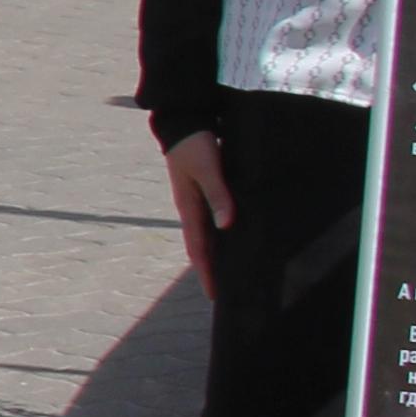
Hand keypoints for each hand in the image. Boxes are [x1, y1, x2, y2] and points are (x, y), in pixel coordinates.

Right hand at [165, 130, 231, 288]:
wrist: (183, 121)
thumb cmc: (194, 145)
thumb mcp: (207, 169)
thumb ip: (218, 195)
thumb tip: (227, 225)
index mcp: (188, 207)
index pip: (198, 248)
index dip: (206, 272)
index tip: (214, 295)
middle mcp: (191, 208)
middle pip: (202, 246)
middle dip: (211, 269)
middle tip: (224, 290)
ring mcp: (197, 200)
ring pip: (208, 234)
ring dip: (217, 252)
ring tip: (229, 269)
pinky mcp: (205, 190)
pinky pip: (213, 218)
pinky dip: (222, 232)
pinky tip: (232, 235)